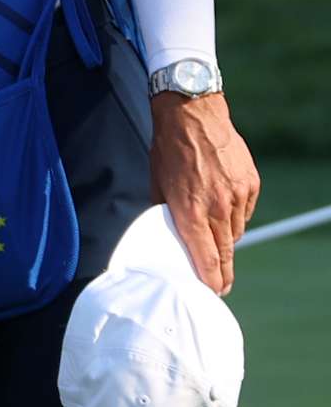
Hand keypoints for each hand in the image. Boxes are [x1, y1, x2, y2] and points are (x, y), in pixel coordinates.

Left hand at [149, 91, 259, 294]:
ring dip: (226, 239)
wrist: (192, 114)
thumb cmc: (168, 148)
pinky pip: (244, 211)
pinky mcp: (250, 184)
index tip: (211, 293)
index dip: (210, 281)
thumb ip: (164, 211)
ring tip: (215, 239)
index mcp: (190, 211)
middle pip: (225, 252)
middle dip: (223, 272)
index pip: (206, 259)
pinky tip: (223, 209)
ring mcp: (237, 196)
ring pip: (235, 232)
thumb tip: (168, 231)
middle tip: (221, 285)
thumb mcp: (157, 183)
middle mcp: (217, 207)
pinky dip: (235, 215)